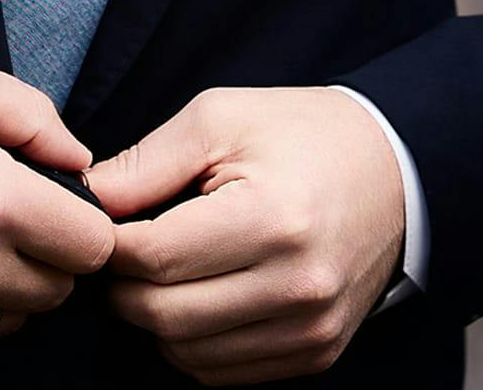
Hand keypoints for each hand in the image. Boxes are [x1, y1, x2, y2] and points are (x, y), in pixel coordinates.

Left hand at [80, 86, 405, 383]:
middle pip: (165, 317)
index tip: (102, 224)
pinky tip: (201, 294)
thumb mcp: (221, 118)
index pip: (156, 258)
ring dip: (158, 319)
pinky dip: (196, 341)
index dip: (111, 245)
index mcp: (272, 218)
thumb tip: (85, 201)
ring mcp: (311, 328)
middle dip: (126, 286)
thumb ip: (147, 163)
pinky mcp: (317, 353)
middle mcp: (297, 285)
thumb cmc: (302, 134)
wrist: (397, 170)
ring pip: (188, 355)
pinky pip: (225, 372)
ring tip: (163, 269)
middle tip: (122, 251)